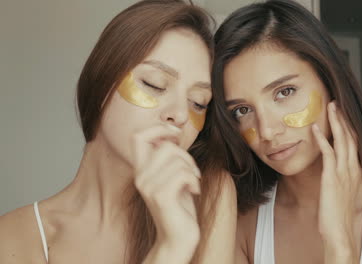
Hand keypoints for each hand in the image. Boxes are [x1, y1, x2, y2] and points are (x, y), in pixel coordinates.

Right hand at [133, 124, 201, 263]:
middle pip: (165, 146)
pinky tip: (194, 191)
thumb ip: (168, 158)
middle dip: (186, 155)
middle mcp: (140, 177)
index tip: (175, 135)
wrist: (178, 237)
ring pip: (177, 159)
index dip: (158, 129)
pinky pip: (182, 174)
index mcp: (141, 170)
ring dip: (192, 170)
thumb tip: (172, 132)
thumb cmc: (179, 206)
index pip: (138, 137)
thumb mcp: (172, 177)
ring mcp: (149, 187)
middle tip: (191, 171)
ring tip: (192, 183)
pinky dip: (194, 181)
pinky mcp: (161, 197)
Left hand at [312, 102, 360, 262]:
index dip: (349, 128)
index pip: (354, 144)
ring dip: (336, 122)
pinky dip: (321, 138)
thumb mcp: (342, 192)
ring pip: (342, 141)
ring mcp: (343, 172)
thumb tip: (335, 171)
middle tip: (337, 104)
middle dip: (344, 119)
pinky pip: (327, 152)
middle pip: (350, 137)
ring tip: (330, 107)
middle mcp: (351, 169)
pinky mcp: (331, 177)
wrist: (339, 231)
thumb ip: (340, 178)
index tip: (343, 116)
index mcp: (354, 172)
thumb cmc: (338, 214)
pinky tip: (315, 128)